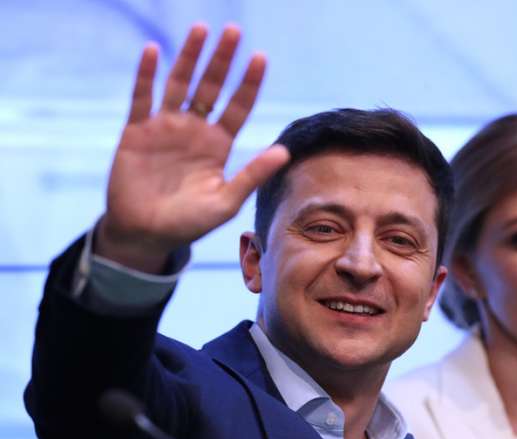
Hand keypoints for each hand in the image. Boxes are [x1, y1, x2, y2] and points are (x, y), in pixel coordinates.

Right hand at [96, 24, 288, 272]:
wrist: (145, 235)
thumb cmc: (188, 223)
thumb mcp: (225, 202)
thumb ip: (251, 175)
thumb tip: (284, 151)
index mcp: (217, 145)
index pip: (237, 107)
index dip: (248, 83)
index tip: (260, 58)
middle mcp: (194, 130)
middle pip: (211, 87)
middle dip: (222, 60)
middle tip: (234, 31)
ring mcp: (165, 127)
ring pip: (179, 84)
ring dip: (189, 57)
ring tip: (201, 29)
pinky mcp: (136, 132)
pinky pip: (142, 98)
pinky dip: (146, 75)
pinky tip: (152, 51)